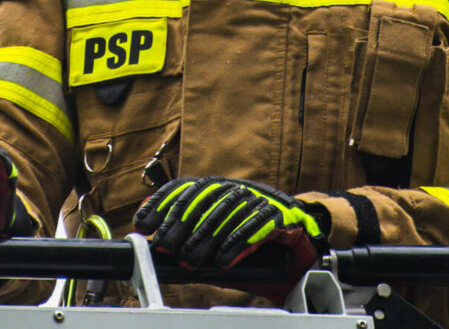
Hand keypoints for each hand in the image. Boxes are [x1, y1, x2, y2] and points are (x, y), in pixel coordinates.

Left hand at [133, 176, 326, 299]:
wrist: (305, 252)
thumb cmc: (257, 249)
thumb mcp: (220, 248)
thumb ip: (196, 246)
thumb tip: (161, 250)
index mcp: (222, 191)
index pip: (187, 189)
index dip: (163, 203)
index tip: (143, 223)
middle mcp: (240, 190)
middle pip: (204, 199)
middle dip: (180, 224)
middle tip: (164, 247)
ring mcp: (262, 199)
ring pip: (228, 211)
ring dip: (206, 237)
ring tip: (190, 260)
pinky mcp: (284, 215)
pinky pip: (258, 225)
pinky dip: (239, 242)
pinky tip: (224, 260)